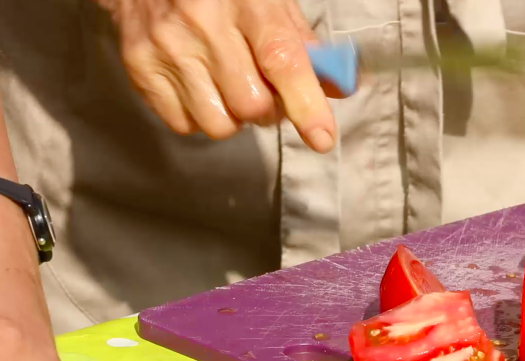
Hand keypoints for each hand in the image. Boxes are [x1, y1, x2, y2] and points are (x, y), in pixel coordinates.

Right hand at [99, 0, 336, 152]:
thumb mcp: (269, 1)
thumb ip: (304, 44)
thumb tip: (338, 87)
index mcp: (247, 3)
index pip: (282, 61)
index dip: (306, 104)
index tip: (322, 137)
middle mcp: (204, 25)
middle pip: (252, 106)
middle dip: (268, 110)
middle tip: (264, 90)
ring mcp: (168, 48)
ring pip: (219, 124)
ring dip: (234, 117)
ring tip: (229, 87)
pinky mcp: (140, 68)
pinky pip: (184, 125)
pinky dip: (201, 116)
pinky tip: (201, 87)